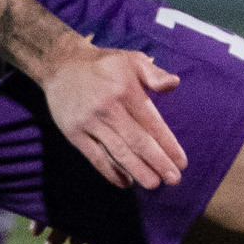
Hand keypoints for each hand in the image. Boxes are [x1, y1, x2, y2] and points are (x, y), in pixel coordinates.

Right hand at [42, 43, 187, 188]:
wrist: (61, 65)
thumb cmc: (103, 64)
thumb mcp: (131, 59)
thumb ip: (154, 74)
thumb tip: (174, 84)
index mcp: (126, 91)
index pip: (152, 123)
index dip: (168, 144)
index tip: (182, 162)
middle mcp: (109, 109)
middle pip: (137, 141)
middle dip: (157, 162)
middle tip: (174, 179)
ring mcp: (90, 123)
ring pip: (117, 151)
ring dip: (137, 170)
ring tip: (153, 184)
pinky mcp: (74, 133)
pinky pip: (94, 156)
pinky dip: (109, 171)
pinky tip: (124, 181)